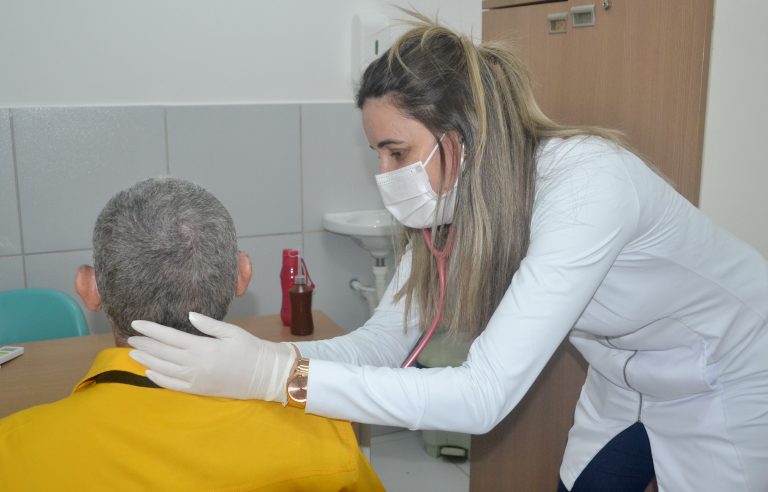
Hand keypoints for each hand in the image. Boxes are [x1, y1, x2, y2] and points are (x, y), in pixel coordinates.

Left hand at [127, 312, 296, 402]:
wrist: (264, 375)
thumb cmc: (251, 349)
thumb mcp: (232, 332)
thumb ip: (209, 325)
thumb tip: (189, 315)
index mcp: (204, 347)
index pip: (170, 337)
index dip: (151, 330)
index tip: (136, 324)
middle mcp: (196, 364)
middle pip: (163, 353)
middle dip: (145, 344)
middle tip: (131, 337)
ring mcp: (196, 379)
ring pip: (164, 369)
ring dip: (147, 361)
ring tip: (133, 353)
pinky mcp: (199, 390)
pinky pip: (173, 385)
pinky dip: (158, 379)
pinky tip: (149, 372)